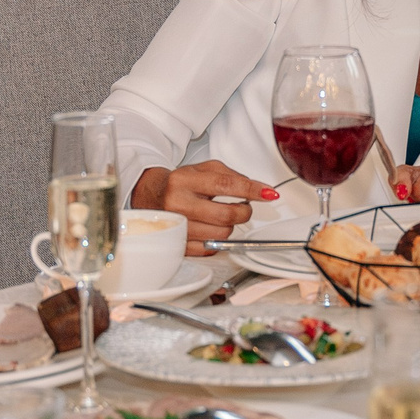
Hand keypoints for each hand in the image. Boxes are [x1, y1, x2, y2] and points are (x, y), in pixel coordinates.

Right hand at [132, 161, 279, 252]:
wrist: (150, 197)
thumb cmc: (180, 184)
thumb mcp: (203, 169)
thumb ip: (231, 176)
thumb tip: (260, 190)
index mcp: (183, 181)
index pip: (225, 185)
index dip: (251, 190)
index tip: (269, 194)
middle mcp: (177, 204)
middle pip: (226, 215)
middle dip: (244, 212)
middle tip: (243, 207)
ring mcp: (176, 227)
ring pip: (221, 234)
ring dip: (230, 226)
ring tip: (221, 216)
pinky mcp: (177, 245)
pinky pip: (210, 249)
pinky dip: (217, 240)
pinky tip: (211, 228)